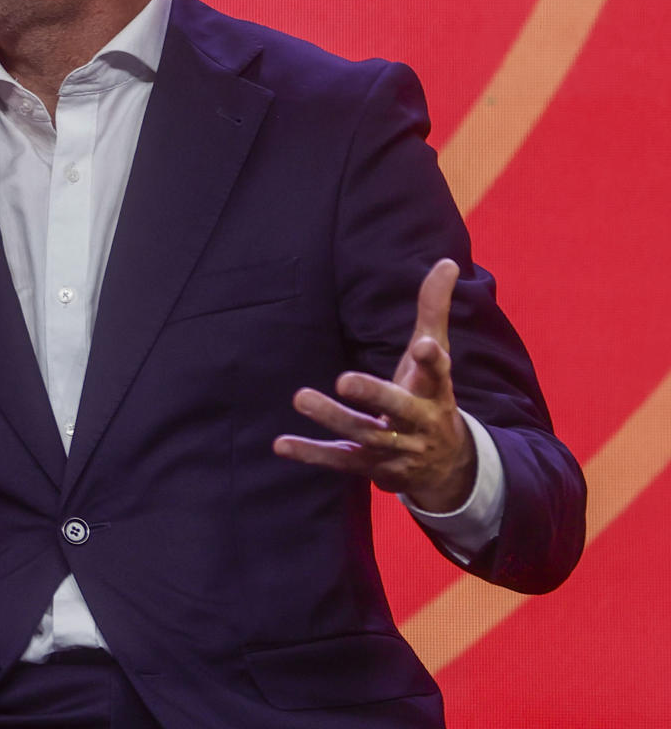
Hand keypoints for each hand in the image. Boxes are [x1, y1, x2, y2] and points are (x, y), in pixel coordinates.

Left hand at [274, 258, 477, 512]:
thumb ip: (434, 310)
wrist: (447, 466)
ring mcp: (394, 448)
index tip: (423, 345)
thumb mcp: (435, 355)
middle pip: (399, 409)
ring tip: (301, 397)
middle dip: (374, 395)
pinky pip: (339, 460)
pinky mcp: (369, 467)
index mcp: (436, 390)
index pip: (438, 373)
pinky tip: (280, 444)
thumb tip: (447, 261)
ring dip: (332, 418)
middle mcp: (418, 422)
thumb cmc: (431, 396)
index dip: (431, 360)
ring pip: (364, 434)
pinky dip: (311, 454)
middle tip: (344, 379)